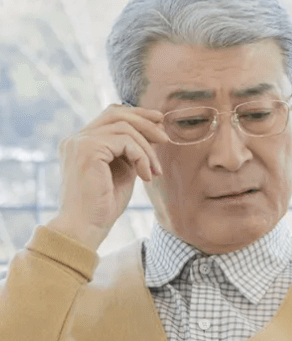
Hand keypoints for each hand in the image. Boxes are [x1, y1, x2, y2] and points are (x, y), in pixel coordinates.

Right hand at [47, 105, 167, 250]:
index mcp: (81, 143)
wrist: (85, 227)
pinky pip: (126, 142)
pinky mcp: (87, 149)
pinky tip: (146, 176)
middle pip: (115, 113)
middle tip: (165, 138)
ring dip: (147, 148)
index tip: (159, 122)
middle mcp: (76, 139)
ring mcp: (79, 142)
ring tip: (156, 170)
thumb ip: (130, 152)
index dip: (136, 114)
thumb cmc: (103, 206)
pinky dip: (141, 156)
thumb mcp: (122, 172)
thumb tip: (154, 133)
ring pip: (124, 127)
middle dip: (145, 121)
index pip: (109, 115)